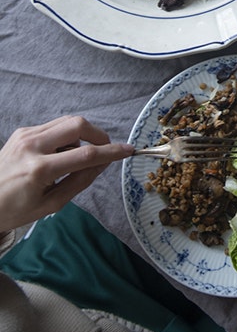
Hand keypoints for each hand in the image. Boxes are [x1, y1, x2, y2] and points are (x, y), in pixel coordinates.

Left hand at [0, 115, 132, 232]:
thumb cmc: (14, 210)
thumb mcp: (51, 204)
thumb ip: (80, 181)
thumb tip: (103, 163)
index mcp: (39, 170)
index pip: (85, 155)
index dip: (111, 152)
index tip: (128, 150)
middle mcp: (31, 146)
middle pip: (78, 125)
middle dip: (98, 135)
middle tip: (103, 150)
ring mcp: (25, 135)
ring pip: (67, 121)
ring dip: (82, 135)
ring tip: (75, 158)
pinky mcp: (22, 131)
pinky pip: (54, 126)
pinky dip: (66, 136)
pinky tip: (59, 155)